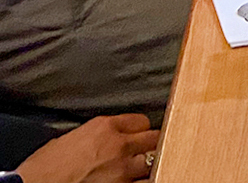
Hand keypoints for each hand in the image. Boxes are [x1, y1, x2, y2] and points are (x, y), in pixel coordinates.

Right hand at [16, 114, 158, 182]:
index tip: (137, 135)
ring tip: (140, 168)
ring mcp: (122, 168)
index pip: (141, 121)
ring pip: (153, 160)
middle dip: (150, 144)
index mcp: (104, 127)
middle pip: (154, 138)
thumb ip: (96, 135)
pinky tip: (136, 181)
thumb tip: (106, 138)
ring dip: (148, 164)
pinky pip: (145, 182)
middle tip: (144, 150)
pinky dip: (143, 181)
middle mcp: (118, 144)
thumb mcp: (71, 138)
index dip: (139, 130)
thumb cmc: (44, 167)